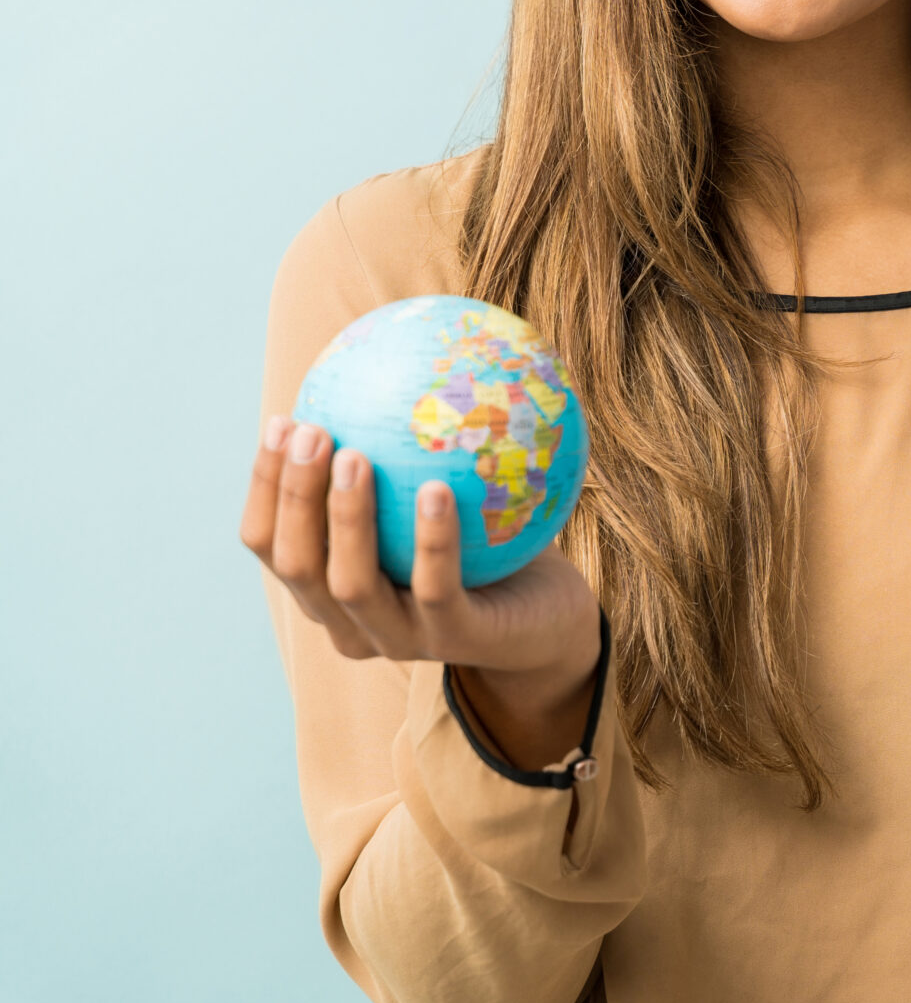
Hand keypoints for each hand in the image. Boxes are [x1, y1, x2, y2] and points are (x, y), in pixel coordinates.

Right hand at [240, 416, 601, 767]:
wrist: (552, 619)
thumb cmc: (488, 546)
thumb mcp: (441, 498)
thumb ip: (405, 456)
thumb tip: (389, 361)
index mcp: (330, 589)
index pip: (271, 542)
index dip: (264, 486)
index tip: (282, 420)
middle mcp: (353, 623)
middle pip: (296, 565)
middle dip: (294, 496)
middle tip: (311, 431)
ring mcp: (402, 639)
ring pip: (351, 583)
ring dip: (346, 517)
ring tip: (356, 455)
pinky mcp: (457, 641)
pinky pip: (437, 589)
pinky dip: (432, 540)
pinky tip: (438, 489)